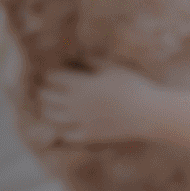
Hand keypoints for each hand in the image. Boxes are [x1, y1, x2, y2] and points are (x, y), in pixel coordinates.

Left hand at [36, 65, 162, 144]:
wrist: (147, 113)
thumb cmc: (132, 86)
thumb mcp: (112, 68)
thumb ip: (92, 62)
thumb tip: (77, 55)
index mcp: (81, 85)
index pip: (54, 78)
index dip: (49, 74)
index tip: (49, 72)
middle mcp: (76, 104)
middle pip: (48, 97)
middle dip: (43, 91)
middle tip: (42, 88)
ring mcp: (81, 121)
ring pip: (52, 117)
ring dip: (47, 110)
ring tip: (47, 106)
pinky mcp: (89, 136)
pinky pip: (67, 135)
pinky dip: (61, 130)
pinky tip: (63, 126)